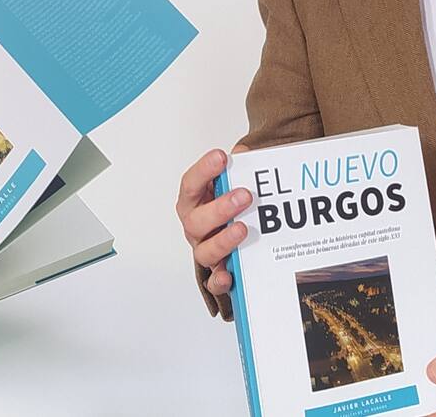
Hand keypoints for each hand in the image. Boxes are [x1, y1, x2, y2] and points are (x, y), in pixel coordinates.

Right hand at [176, 145, 250, 296]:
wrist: (235, 233)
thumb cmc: (229, 205)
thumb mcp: (234, 182)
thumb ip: (239, 168)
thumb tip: (245, 154)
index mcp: (194, 201)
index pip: (191, 184)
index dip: (204, 170)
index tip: (221, 157)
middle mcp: (195, 227)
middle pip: (196, 221)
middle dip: (220, 207)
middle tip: (244, 195)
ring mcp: (205, 249)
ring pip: (205, 251)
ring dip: (224, 240)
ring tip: (243, 229)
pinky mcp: (217, 272)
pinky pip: (213, 282)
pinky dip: (220, 280)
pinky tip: (230, 275)